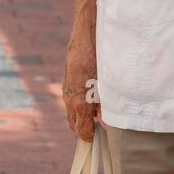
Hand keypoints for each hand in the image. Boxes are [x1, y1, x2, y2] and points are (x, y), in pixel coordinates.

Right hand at [63, 25, 98, 140]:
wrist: (87, 35)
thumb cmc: (100, 58)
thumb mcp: (107, 84)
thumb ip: (107, 105)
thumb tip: (106, 122)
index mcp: (79, 103)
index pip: (82, 130)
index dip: (91, 137)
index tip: (99, 138)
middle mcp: (70, 99)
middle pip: (74, 125)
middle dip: (85, 130)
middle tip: (99, 131)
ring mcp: (66, 90)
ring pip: (71, 114)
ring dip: (82, 119)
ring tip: (96, 118)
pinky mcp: (67, 82)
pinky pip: (70, 101)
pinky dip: (79, 107)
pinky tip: (91, 102)